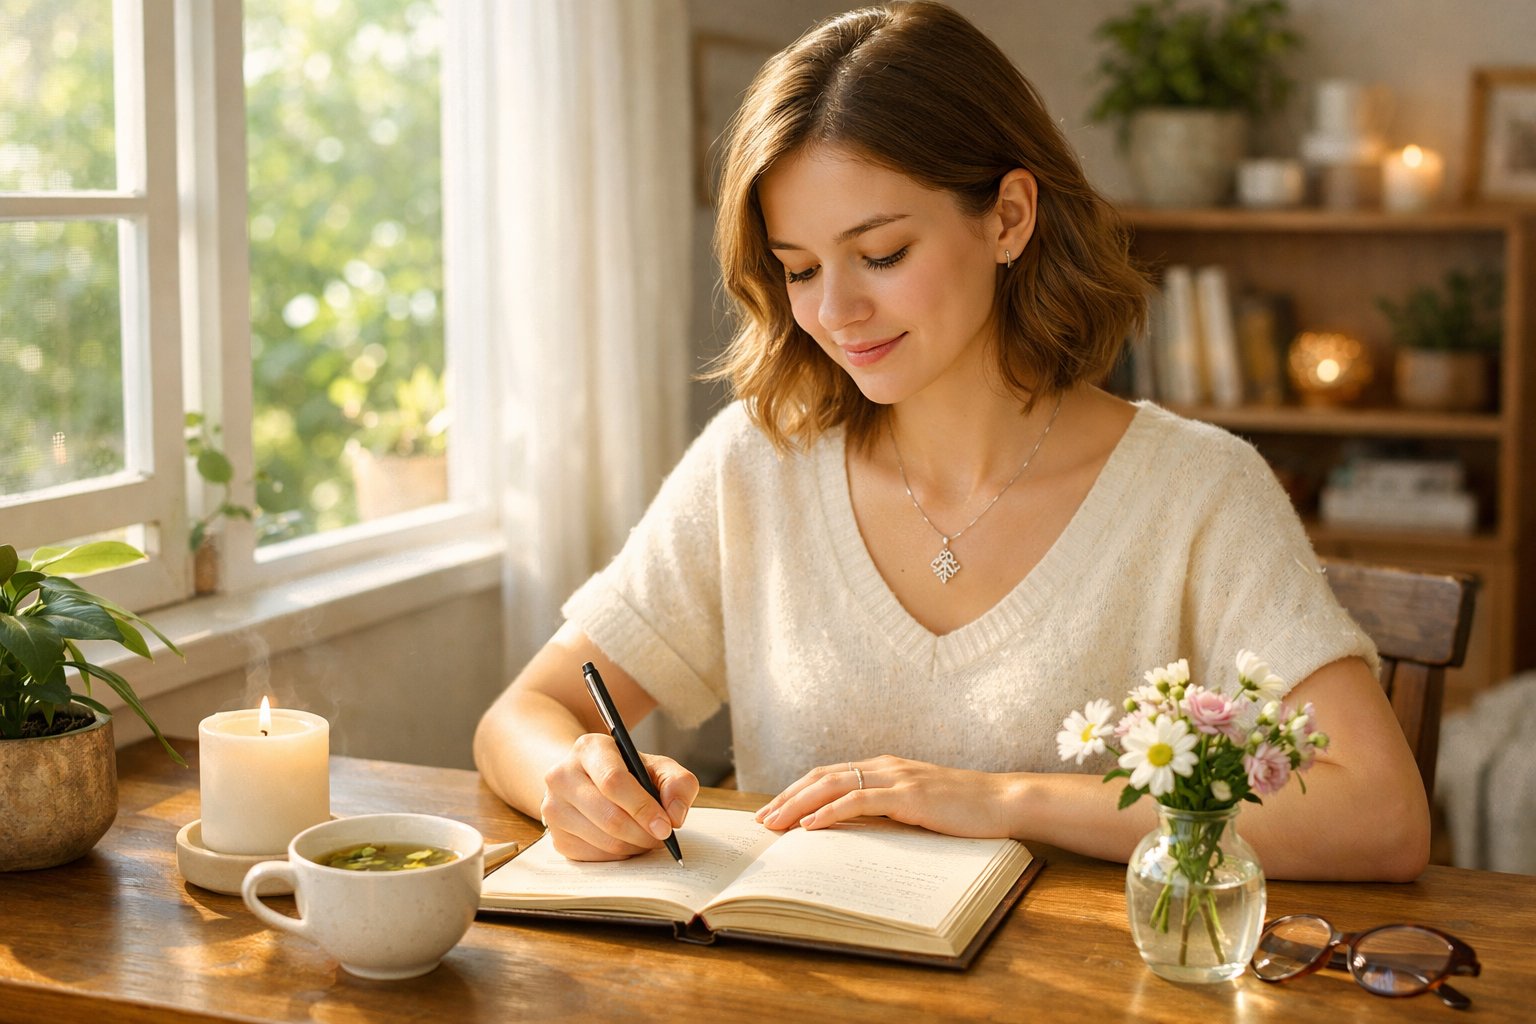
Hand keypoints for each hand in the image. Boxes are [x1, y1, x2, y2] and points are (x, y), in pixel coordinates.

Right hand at [539, 732, 698, 860]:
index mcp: (589, 749)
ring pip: (604, 841)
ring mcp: (553, 807)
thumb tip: (675, 815)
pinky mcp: (556, 836)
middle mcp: (562, 775)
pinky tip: (627, 841)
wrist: (588, 780)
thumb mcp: (657, 767)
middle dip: (644, 833)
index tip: (666, 826)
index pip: (614, 781)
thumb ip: (677, 783)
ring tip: (647, 837)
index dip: (643, 808)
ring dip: (635, 845)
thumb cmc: (628, 773)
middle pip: (609, 816)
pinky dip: (619, 854)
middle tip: (662, 837)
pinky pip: (595, 857)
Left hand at [754, 755, 1017, 837]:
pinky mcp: (908, 794)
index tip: (772, 811)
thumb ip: (888, 810)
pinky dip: (830, 811)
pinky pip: (860, 800)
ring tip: (775, 824)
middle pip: (822, 777)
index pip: (829, 775)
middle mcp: (885, 766)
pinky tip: (811, 825)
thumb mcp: (918, 808)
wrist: (1002, 801)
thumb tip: (854, 831)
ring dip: (799, 804)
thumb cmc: (964, 810)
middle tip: (760, 821)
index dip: (797, 791)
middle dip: (787, 797)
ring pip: (834, 785)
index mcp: (885, 768)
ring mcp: (896, 778)